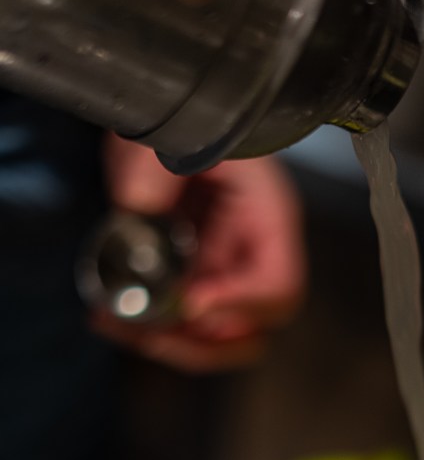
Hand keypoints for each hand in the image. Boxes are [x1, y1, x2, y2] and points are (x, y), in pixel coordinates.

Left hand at [94, 134, 306, 372]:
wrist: (166, 115)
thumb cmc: (192, 116)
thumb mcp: (179, 131)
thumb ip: (156, 169)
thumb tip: (135, 208)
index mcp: (270, 219)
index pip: (279, 284)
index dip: (241, 303)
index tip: (192, 302)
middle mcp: (253, 258)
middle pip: (254, 330)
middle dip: (203, 343)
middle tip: (153, 333)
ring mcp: (225, 276)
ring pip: (216, 340)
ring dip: (169, 344)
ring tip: (116, 324)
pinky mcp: (194, 283)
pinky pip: (181, 327)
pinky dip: (147, 331)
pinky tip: (108, 317)